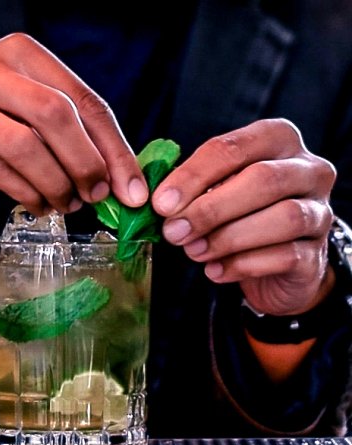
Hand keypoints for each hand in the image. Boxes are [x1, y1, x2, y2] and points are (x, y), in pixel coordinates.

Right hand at [0, 32, 147, 216]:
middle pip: (59, 116)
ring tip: (65, 204)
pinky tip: (38, 204)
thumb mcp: (16, 105)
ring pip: (28, 146)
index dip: (116, 149)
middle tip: (97, 197)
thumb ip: (62, 130)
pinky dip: (28, 195)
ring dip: (57, 185)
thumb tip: (114, 176)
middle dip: (88, 165)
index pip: (85, 101)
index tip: (132, 190)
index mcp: (21, 54)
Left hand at [151, 119, 336, 315]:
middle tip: (173, 232)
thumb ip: (191, 191)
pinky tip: (215, 271)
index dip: (193, 175)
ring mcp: (319, 211)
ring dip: (227, 238)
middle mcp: (308, 170)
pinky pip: (284, 256)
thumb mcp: (215, 193)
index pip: (233, 148)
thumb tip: (159, 202)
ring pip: (282, 218)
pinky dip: (242, 265)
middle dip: (209, 209)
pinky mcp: (317, 253)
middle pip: (262, 179)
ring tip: (194, 251)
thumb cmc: (240, 217)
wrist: (276, 265)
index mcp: (276, 141)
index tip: (161, 203)